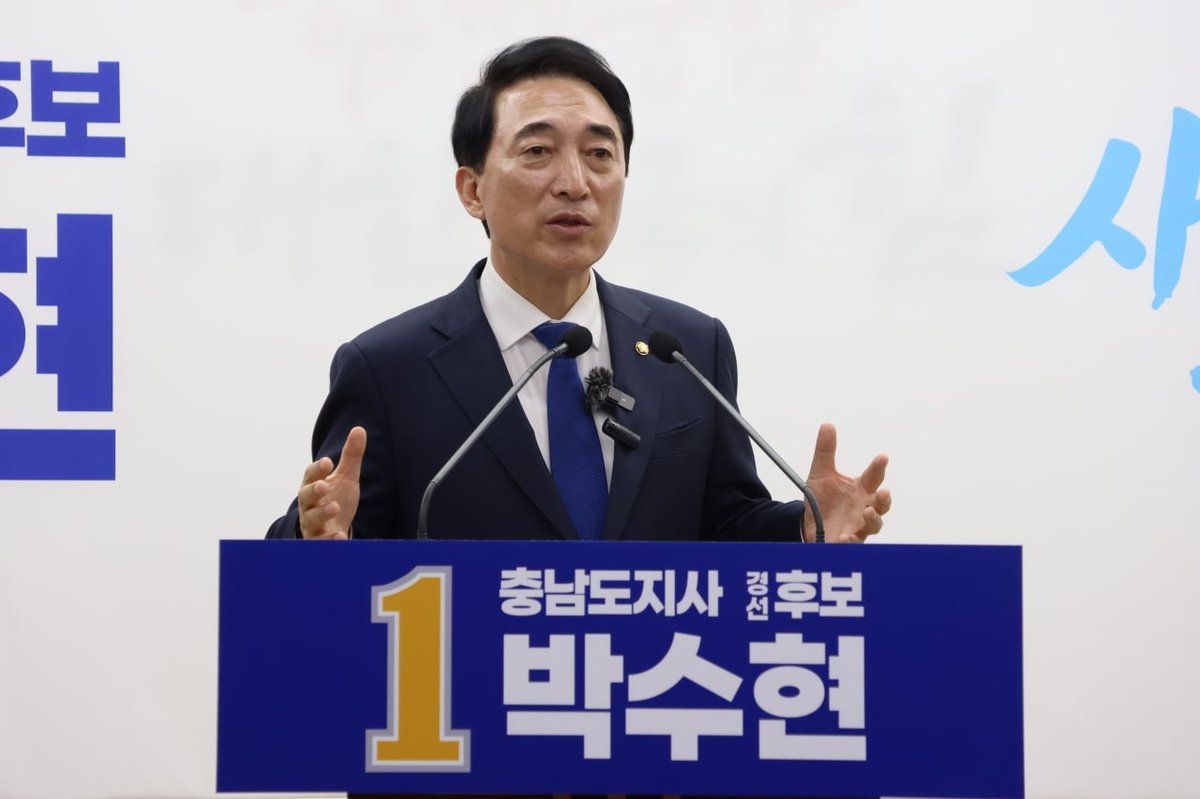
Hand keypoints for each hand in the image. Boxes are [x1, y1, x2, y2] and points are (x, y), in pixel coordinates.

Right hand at [297, 426, 365, 539]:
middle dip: (314, 490)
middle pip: (306, 496)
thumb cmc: (336, 499)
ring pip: (311, 518)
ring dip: (321, 513)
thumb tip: (359, 429)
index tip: (328, 462)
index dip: (318, 469)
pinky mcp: (318, 540)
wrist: (333, 529)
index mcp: (314, 485)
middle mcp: (309, 504)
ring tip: (334, 508)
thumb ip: (351, 456)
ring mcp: (312, 523)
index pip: (311, 475)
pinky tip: (339, 537)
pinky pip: (319, 541)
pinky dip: (328, 540)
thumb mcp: (346, 477)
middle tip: (324, 486)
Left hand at [802, 423, 889, 543]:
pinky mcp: (847, 542)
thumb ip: (825, 451)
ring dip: (873, 520)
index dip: (878, 467)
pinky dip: (852, 542)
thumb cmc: (822, 499)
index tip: (882, 457)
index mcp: (860, 489)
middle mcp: (863, 507)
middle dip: (884, 499)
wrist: (809, 524)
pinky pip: (853, 544)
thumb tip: (827, 425)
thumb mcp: (820, 473)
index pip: (873, 477)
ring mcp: (858, 526)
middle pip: (882, 504)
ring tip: (867, 513)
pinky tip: (846, 537)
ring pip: (874, 525)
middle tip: (882, 492)